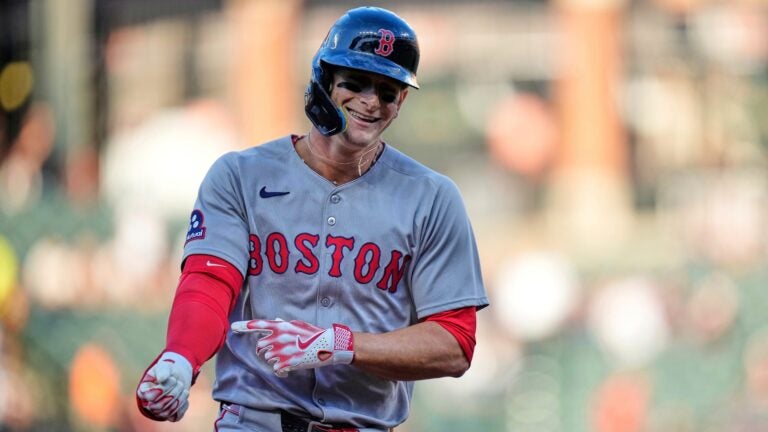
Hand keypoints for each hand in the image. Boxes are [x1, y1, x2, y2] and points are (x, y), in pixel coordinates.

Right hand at [136, 352, 191, 421]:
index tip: (173, 379)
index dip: (162, 389)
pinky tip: (184, 396)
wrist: (176, 376)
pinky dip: (182, 407)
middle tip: (179, 383)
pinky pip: (175, 417)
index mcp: (144, 391)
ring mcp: (158, 411)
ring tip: (183, 388)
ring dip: (179, 399)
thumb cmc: (167, 372)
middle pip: (158, 407)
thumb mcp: (164, 366)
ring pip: (166, 413)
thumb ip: (162, 370)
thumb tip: (162, 379)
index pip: (149, 396)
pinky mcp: (169, 415)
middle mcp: (148, 403)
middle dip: (173, 394)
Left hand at [231, 319, 353, 375]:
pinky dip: (280, 371)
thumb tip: (275, 320)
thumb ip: (284, 324)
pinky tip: (288, 370)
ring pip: (268, 358)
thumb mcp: (299, 324)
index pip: (260, 325)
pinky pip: (276, 369)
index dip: (246, 326)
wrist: (328, 345)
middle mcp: (279, 337)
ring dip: (274, 360)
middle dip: (263, 351)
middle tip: (272, 353)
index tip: (234, 327)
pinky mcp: (288, 362)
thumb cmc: (314, 334)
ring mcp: (283, 350)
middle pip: (260, 346)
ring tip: (287, 359)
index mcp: (282, 326)